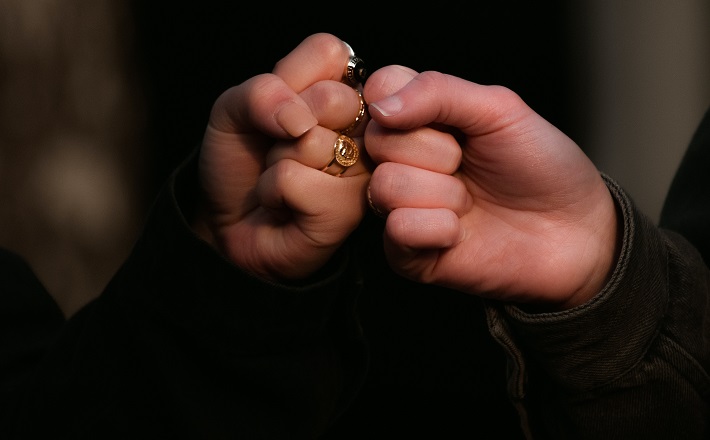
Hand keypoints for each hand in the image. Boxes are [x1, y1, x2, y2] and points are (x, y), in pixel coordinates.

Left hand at [194, 33, 370, 280]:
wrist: (227, 221)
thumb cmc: (241, 162)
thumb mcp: (233, 110)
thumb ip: (261, 93)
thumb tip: (298, 119)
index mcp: (346, 92)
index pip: (332, 53)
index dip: (289, 81)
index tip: (281, 110)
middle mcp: (366, 129)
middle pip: (332, 98)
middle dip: (284, 125)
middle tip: (281, 147)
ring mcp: (366, 172)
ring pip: (312, 142)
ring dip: (277, 162)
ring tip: (283, 178)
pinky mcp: (351, 210)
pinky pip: (297, 181)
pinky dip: (273, 192)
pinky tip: (285, 205)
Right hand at [364, 66, 618, 308]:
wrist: (576, 231)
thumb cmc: (542, 166)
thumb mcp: (500, 110)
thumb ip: (437, 92)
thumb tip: (381, 105)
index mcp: (420, 119)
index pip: (377, 92)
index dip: (404, 102)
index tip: (446, 119)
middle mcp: (403, 161)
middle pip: (378, 140)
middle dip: (437, 152)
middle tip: (467, 163)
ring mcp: (401, 207)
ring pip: (387, 185)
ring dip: (443, 194)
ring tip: (470, 201)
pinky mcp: (407, 253)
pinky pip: (398, 229)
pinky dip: (439, 228)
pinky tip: (461, 231)